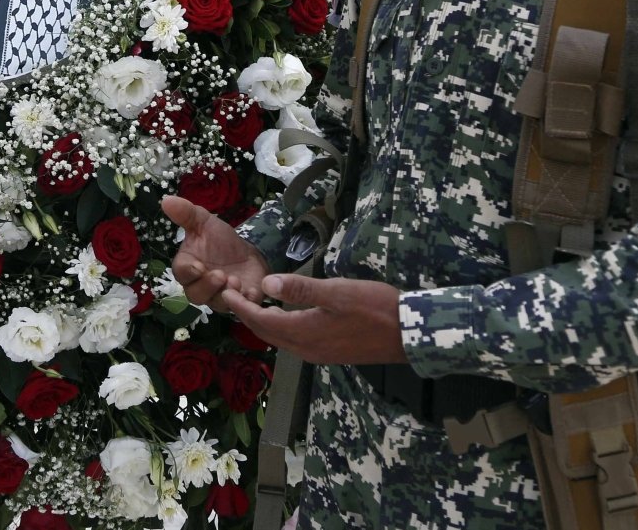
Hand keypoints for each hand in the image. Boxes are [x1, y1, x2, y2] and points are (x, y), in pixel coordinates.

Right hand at [163, 195, 269, 310]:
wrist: (247, 252)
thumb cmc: (220, 240)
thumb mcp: (204, 222)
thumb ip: (186, 214)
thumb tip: (166, 200)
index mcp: (189, 267)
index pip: (182, 274)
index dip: (188, 272)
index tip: (198, 267)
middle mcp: (201, 286)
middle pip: (196, 296)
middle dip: (207, 287)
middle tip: (220, 275)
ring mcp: (220, 297)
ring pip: (217, 305)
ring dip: (225, 295)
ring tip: (235, 281)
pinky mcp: (241, 303)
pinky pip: (241, 309)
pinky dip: (245, 302)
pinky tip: (250, 291)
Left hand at [216, 274, 406, 365]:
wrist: (411, 335)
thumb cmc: (376, 308)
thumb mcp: (338, 292)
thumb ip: (301, 289)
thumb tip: (266, 284)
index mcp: (305, 334)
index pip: (262, 322)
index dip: (242, 307)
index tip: (226, 291)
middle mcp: (307, 349)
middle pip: (267, 333)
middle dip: (248, 315)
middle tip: (233, 295)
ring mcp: (320, 354)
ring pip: (281, 339)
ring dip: (264, 322)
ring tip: (253, 302)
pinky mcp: (331, 352)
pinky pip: (296, 341)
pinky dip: (282, 327)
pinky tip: (284, 315)